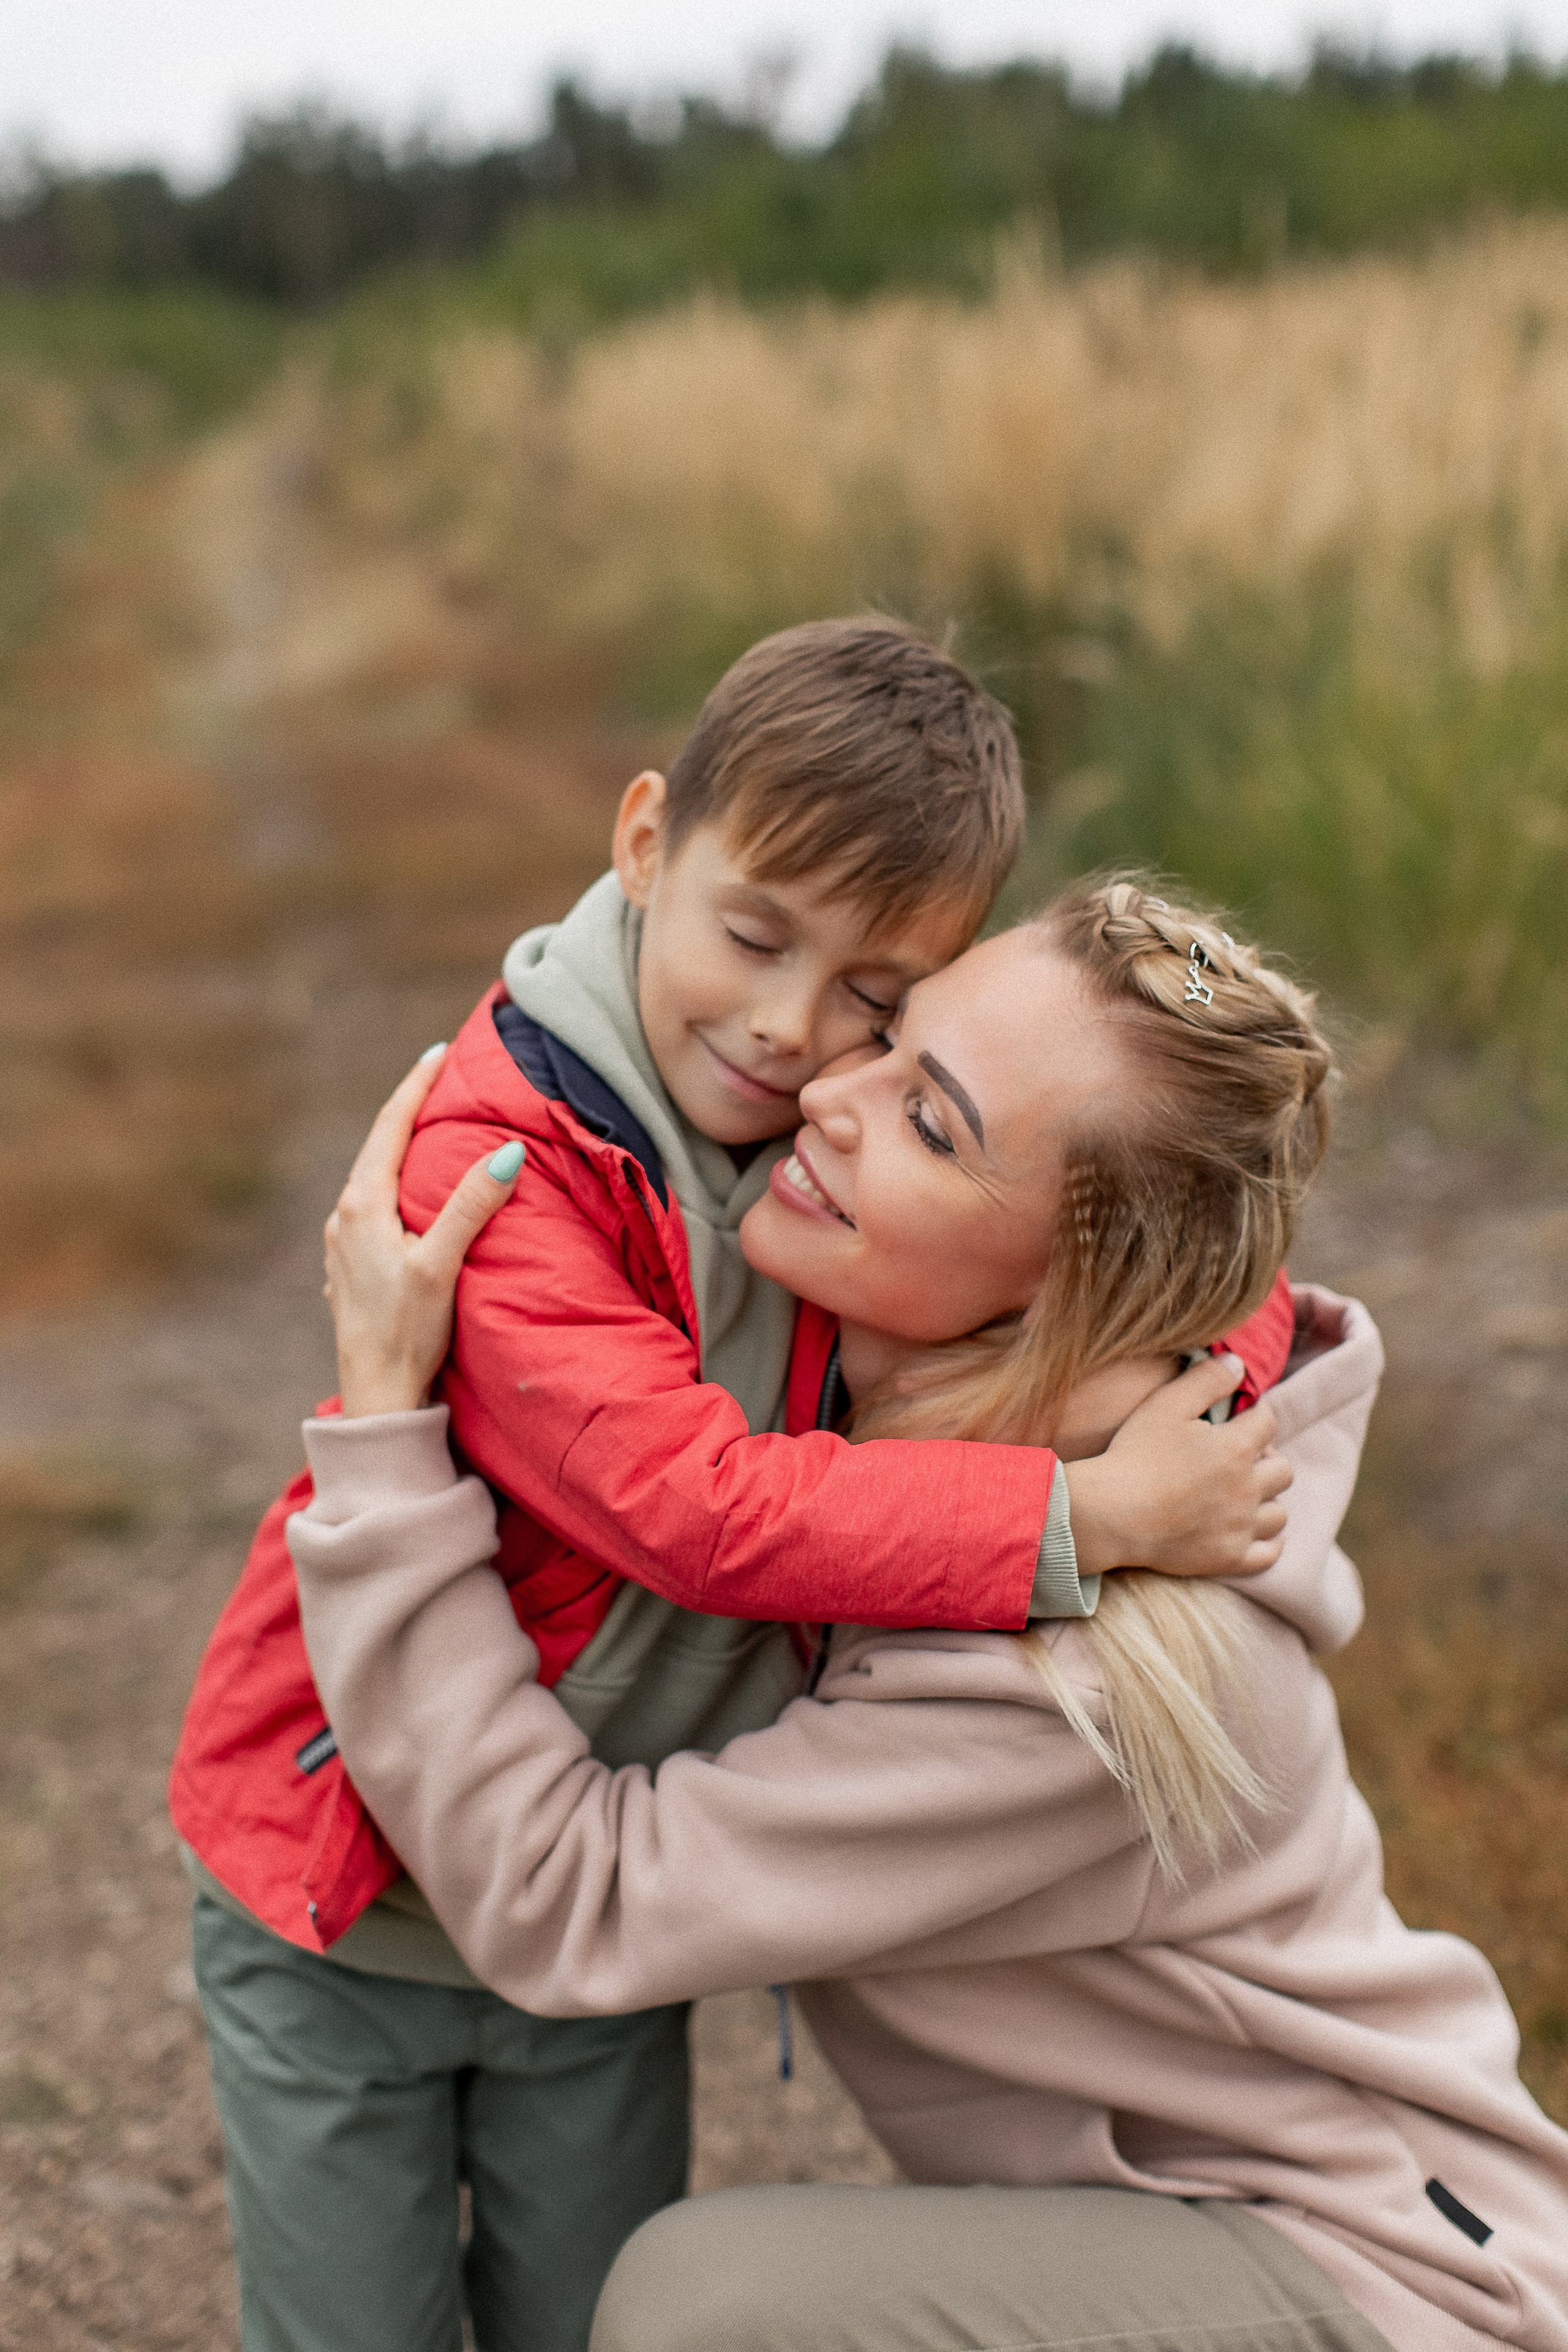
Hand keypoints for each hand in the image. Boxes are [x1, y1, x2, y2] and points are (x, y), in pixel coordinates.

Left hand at [324, 1047, 524, 1417]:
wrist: (375, 1395)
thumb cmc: (408, 1332)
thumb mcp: (442, 1264)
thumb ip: (472, 1205)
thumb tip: (508, 1151)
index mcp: (362, 1205)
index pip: (390, 1126)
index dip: (416, 1085)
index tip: (439, 1052)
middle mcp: (343, 1217)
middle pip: (379, 1146)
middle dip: (409, 1109)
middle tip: (438, 1077)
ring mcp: (341, 1243)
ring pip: (374, 1178)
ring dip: (401, 1149)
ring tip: (429, 1129)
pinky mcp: (349, 1267)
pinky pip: (372, 1207)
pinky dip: (395, 1185)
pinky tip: (410, 1196)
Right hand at [1062, 1355, 1291, 1580]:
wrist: (1110, 1514)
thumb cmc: (1135, 1454)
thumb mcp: (1166, 1404)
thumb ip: (1206, 1378)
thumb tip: (1237, 1363)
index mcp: (1237, 1448)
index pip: (1268, 1422)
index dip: (1255, 1415)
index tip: (1238, 1418)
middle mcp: (1248, 1489)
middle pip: (1283, 1470)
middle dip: (1266, 1459)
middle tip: (1239, 1458)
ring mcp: (1240, 1527)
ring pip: (1279, 1513)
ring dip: (1267, 1500)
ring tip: (1244, 1494)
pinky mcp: (1229, 1558)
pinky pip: (1269, 1554)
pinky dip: (1269, 1542)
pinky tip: (1253, 1530)